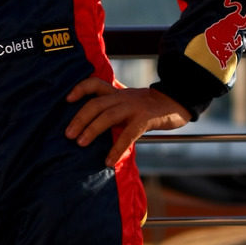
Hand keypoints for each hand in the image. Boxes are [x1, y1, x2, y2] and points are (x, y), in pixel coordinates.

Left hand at [65, 76, 189, 166]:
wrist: (178, 101)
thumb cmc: (150, 107)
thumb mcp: (129, 102)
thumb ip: (113, 108)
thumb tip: (91, 126)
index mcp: (117, 93)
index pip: (94, 84)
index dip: (79, 89)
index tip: (67, 100)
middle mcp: (122, 97)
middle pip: (95, 104)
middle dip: (79, 119)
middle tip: (68, 134)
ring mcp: (134, 107)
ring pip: (107, 116)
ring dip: (92, 130)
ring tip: (80, 143)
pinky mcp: (146, 119)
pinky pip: (128, 134)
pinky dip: (116, 149)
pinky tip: (109, 161)